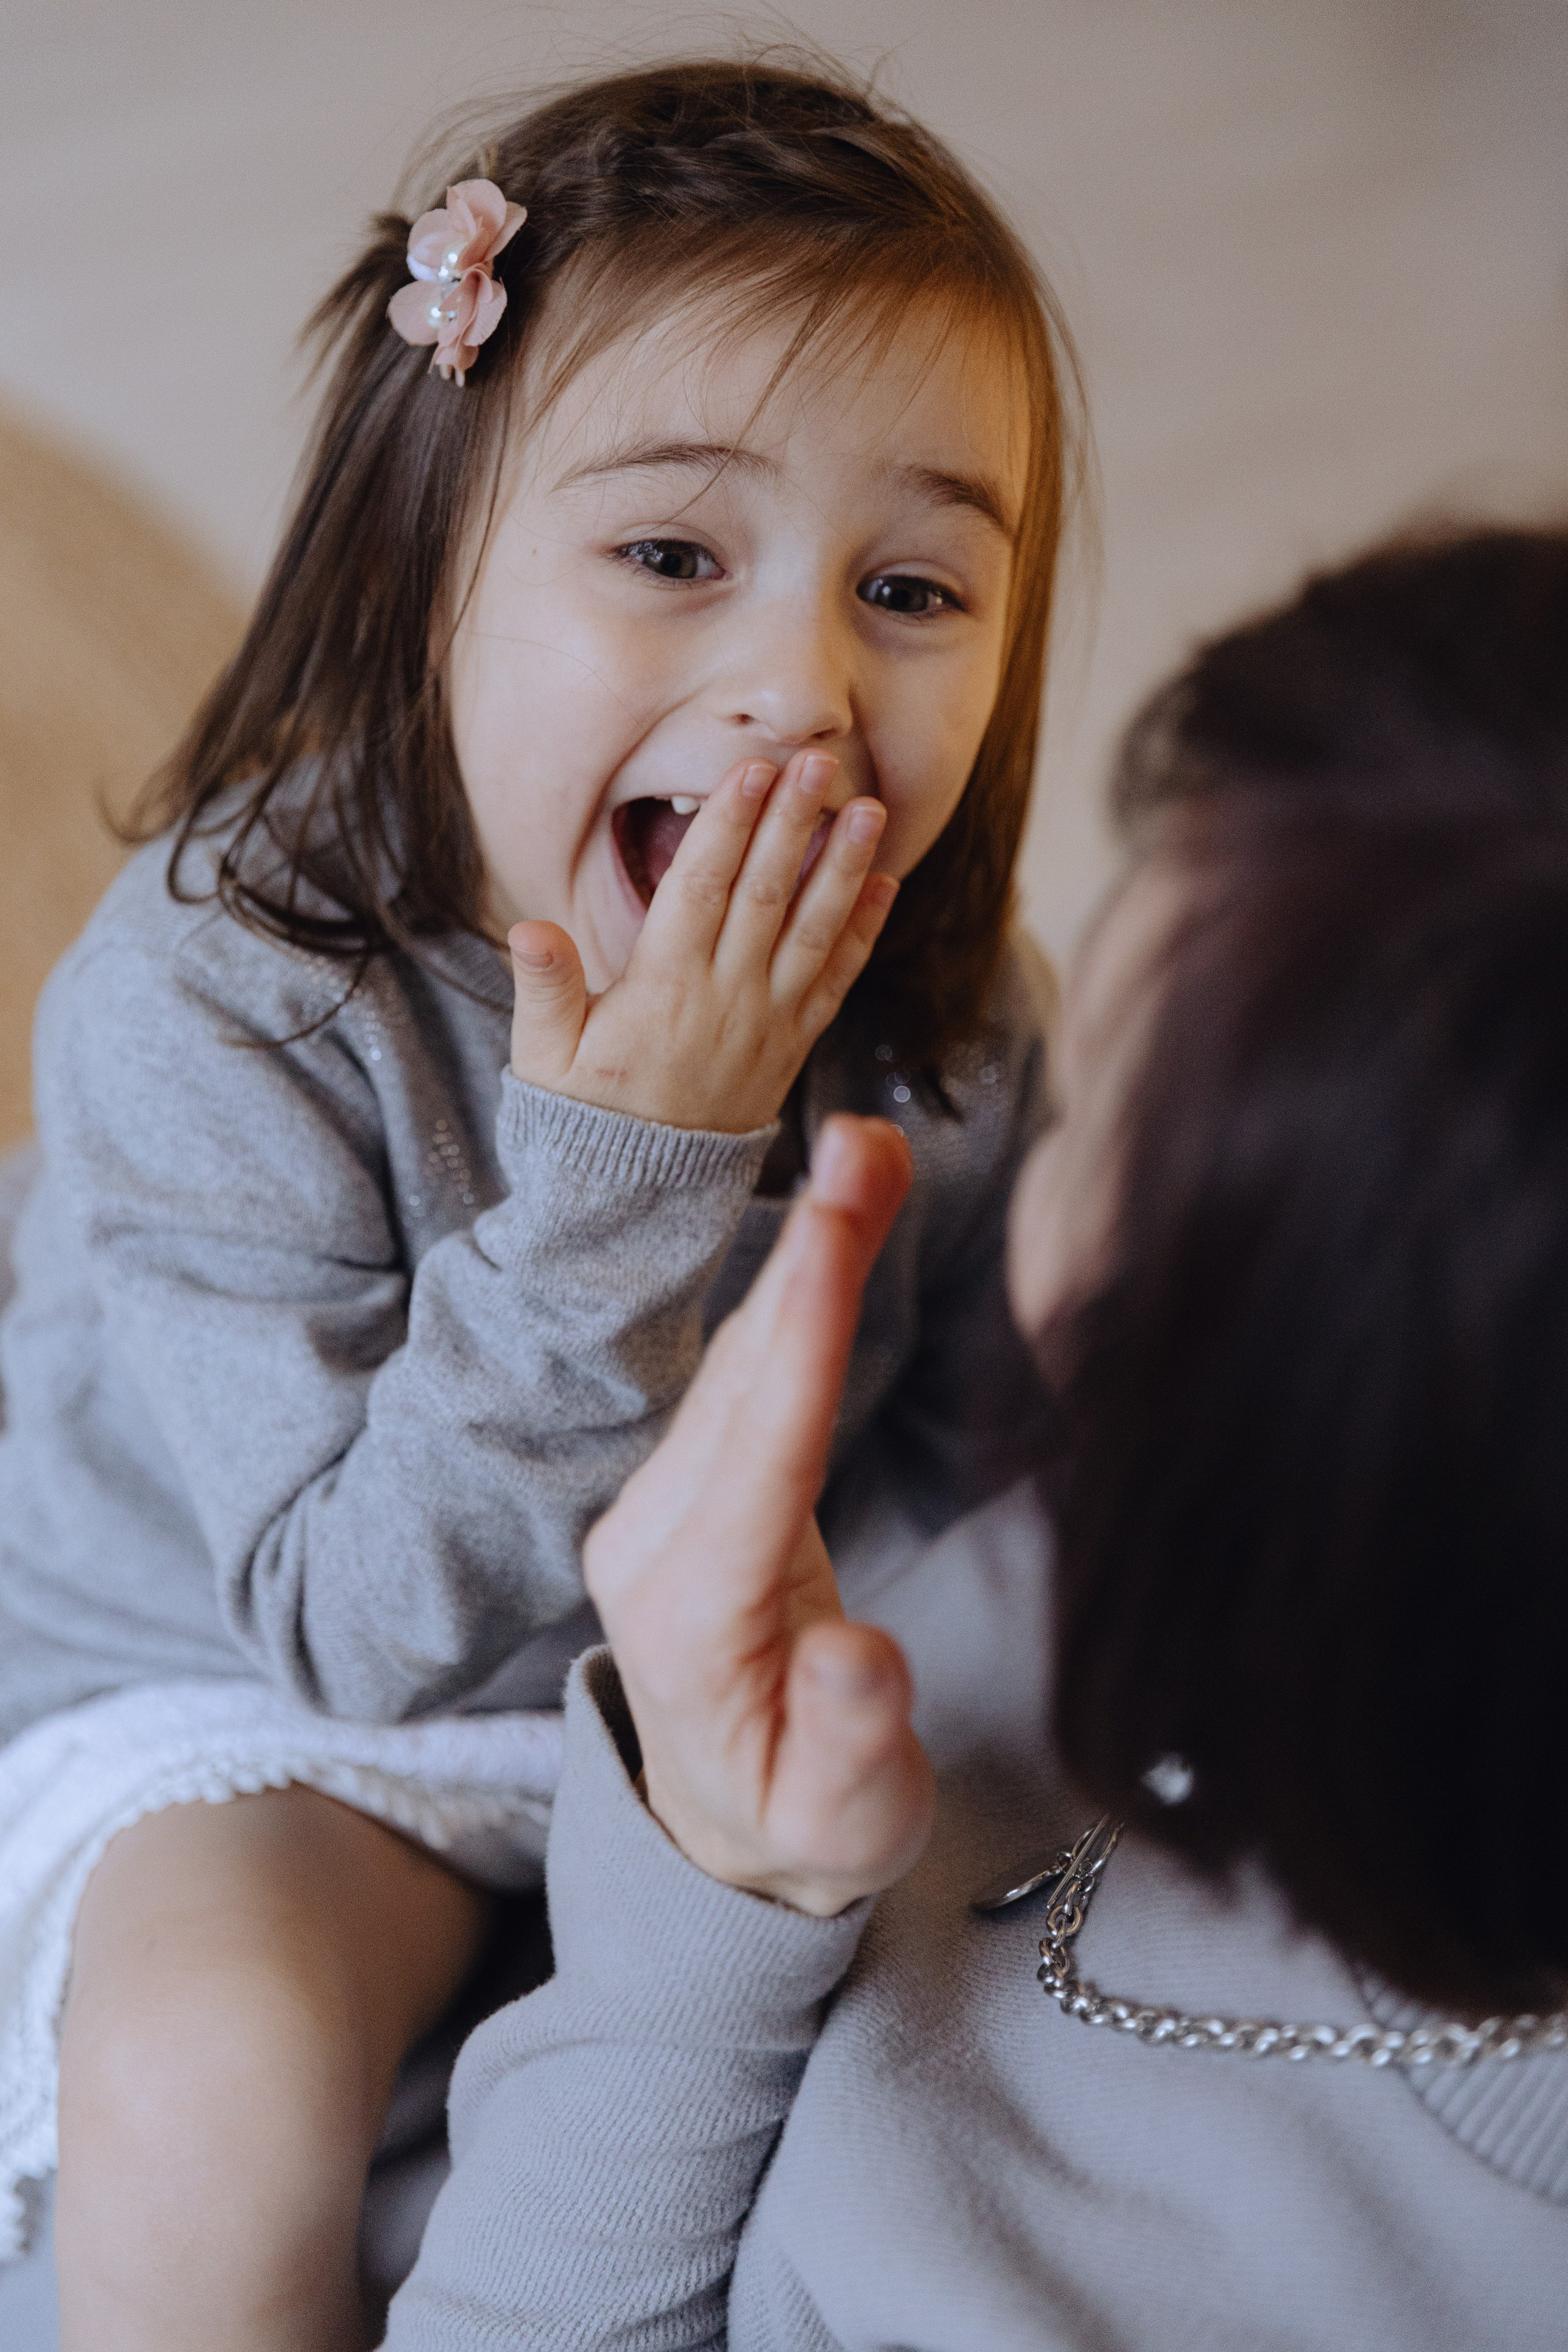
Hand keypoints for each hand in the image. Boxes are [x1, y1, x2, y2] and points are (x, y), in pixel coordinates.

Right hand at [507, 754, 896, 1132]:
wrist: (643, 1193)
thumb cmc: (585, 1111)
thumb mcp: (546, 1054)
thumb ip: (544, 988)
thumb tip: (528, 930)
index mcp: (663, 987)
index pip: (700, 888)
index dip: (729, 826)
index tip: (751, 770)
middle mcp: (725, 998)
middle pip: (766, 894)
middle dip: (793, 823)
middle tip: (819, 759)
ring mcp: (768, 1022)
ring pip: (814, 930)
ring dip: (844, 866)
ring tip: (870, 809)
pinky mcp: (795, 1046)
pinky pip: (836, 981)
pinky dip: (863, 932)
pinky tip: (884, 884)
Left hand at [583, 1116, 935, 1915]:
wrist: (729, 1840)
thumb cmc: (804, 1833)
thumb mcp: (843, 1823)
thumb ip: (853, 1742)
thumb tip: (855, 1653)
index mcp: (690, 1619)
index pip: (760, 1452)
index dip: (805, 1331)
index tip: (838, 1223)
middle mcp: (653, 1544)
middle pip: (745, 1380)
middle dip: (809, 1256)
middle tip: (872, 1140)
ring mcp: (661, 1510)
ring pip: (743, 1362)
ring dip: (805, 1254)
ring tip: (870, 1152)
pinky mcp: (689, 1489)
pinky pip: (748, 1377)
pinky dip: (797, 1294)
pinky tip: (836, 1223)